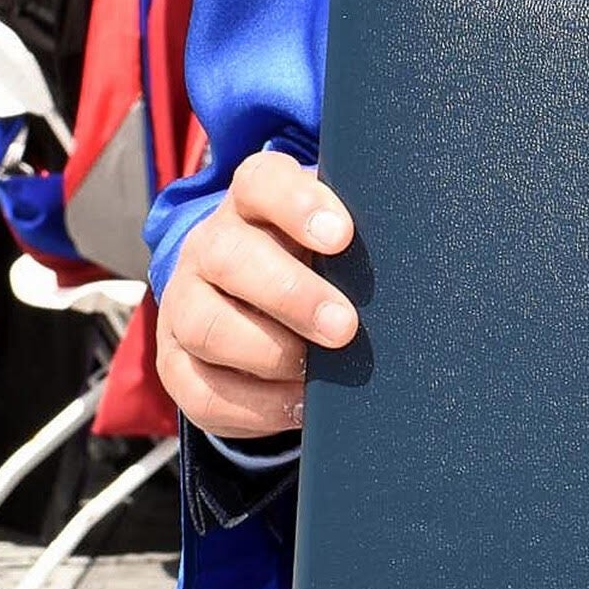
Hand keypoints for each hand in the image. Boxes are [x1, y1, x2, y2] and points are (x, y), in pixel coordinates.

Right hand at [156, 150, 357, 438]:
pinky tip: (297, 406)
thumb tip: (414, 265)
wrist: (255, 299)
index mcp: (252, 198)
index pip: (262, 182)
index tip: (343, 236)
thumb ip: (356, 239)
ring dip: (268, 354)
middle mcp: (209, 244)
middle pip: (231, 258)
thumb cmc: (316, 257)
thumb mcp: (333, 233)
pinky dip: (253, 406)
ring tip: (316, 373)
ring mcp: (183, 303)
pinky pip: (199, 391)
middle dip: (291, 295)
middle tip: (345, 327)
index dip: (298, 205)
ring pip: (206, 327)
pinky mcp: (174, 362)